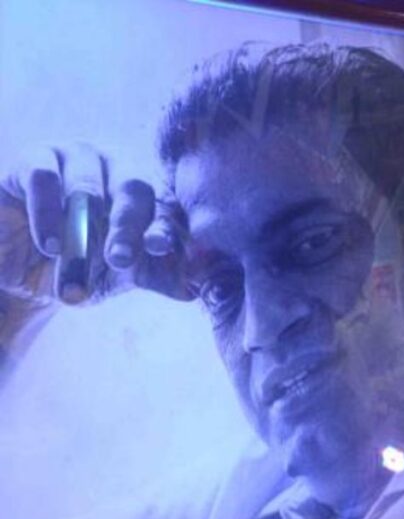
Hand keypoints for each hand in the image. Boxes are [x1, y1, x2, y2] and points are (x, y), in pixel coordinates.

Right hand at [0, 143, 192, 306]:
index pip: (165, 206)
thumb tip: (195, 290)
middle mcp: (117, 166)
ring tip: (74, 259)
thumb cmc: (81, 266)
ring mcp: (76, 158)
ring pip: (88, 186)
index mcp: (148, 193)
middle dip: (130, 226)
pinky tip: (50, 245)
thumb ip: (155, 276)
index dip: (165, 227)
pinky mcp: (33, 160)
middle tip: (120, 258)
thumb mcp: (119, 277)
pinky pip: (44, 178)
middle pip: (134, 188)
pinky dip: (48, 213)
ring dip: (82, 229)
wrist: (22, 271)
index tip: (160, 249)